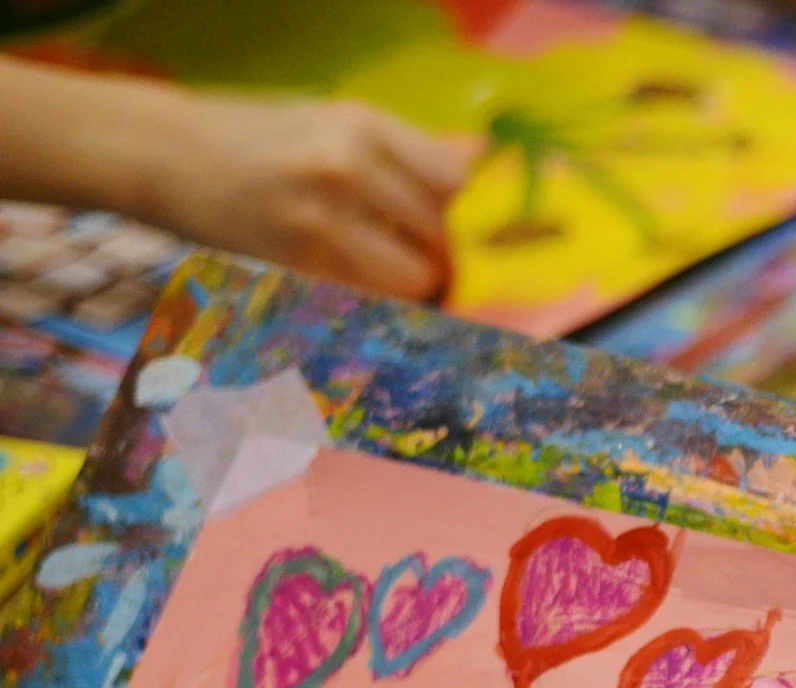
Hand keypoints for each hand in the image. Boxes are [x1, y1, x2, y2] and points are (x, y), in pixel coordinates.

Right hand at [137, 94, 476, 301]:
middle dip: (432, 259)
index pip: (455, 183)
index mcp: (361, 124)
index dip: (450, 213)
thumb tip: (480, 169)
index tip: (432, 226)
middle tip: (409, 264)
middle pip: (439, 237)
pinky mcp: (294, 265)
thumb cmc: (257, 140)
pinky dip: (368, 304)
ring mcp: (319, 218)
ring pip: (413, 279)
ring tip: (379, 278)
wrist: (161, 152)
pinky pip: (367, 302)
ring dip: (406, 290)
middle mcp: (346, 165)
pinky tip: (345, 288)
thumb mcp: (330, 122)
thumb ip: (404, 151)